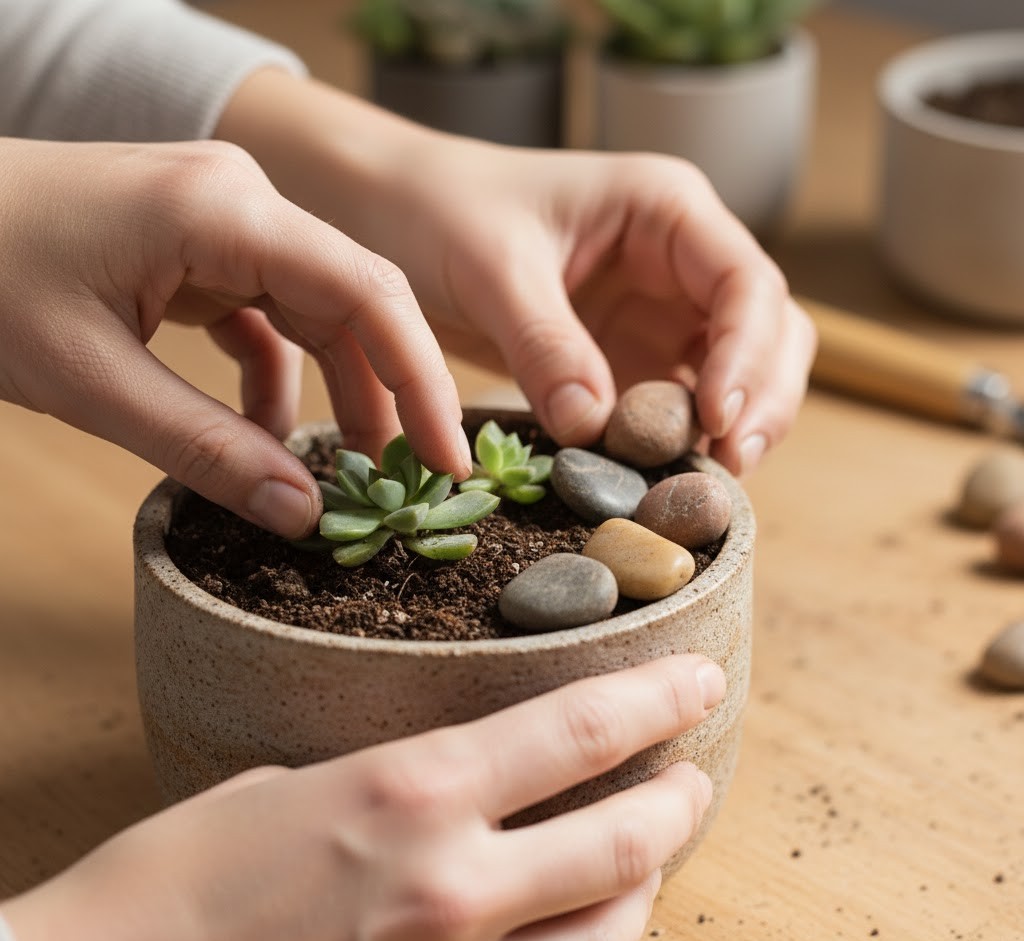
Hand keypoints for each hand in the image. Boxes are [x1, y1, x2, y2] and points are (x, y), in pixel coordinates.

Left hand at [0, 137, 469, 538]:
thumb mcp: (90, 380)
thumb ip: (205, 451)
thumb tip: (303, 516)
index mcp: (225, 209)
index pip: (368, 292)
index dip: (422, 380)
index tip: (447, 458)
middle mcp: (241, 202)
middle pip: (357, 302)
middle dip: (389, 393)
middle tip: (411, 477)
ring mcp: (222, 221)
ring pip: (319, 313)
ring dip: (333, 391)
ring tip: (342, 468)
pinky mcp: (201, 247)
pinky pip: (270, 316)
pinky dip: (274, 378)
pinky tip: (261, 432)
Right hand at [2, 654, 724, 940]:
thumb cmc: (173, 877)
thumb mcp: (283, 789)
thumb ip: (387, 792)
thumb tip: (447, 803)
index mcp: (410, 792)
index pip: (575, 731)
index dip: (653, 697)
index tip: (697, 676)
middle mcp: (452, 886)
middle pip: (622, 842)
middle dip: (675, 802)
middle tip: (691, 776)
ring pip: (611, 935)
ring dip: (641, 889)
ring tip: (645, 855)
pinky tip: (582, 923)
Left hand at [217, 73, 815, 475]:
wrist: (393, 215)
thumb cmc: (441, 210)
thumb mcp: (492, 269)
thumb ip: (544, 342)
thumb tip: (591, 426)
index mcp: (665, 210)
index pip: (746, 283)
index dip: (748, 354)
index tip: (717, 419)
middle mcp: (678, 261)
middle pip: (769, 331)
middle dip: (762, 399)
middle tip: (728, 468)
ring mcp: (658, 313)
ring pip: (736, 374)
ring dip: (732, 428)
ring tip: (703, 483)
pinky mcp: (626, 358)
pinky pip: (674, 405)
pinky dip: (677, 442)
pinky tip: (659, 478)